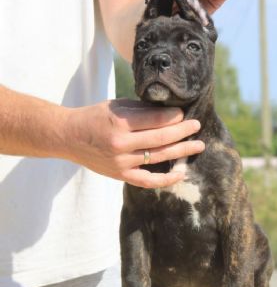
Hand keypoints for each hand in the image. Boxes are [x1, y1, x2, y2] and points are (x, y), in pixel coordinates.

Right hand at [65, 99, 204, 187]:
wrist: (68, 137)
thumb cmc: (94, 117)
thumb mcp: (116, 106)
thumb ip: (142, 110)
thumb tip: (171, 112)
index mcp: (120, 123)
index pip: (156, 120)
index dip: (174, 117)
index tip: (184, 115)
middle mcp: (121, 144)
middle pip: (161, 139)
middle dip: (183, 132)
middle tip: (197, 126)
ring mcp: (121, 162)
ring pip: (159, 157)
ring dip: (181, 152)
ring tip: (198, 146)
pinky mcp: (120, 175)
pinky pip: (148, 180)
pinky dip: (166, 179)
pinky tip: (181, 173)